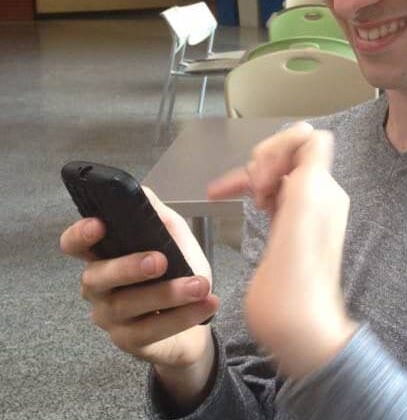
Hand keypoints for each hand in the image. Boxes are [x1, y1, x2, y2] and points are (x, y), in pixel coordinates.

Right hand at [60, 187, 219, 405]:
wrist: (196, 316)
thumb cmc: (177, 270)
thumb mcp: (172, 237)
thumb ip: (156, 215)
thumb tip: (141, 191)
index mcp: (104, 256)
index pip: (74, 245)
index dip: (80, 235)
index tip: (99, 224)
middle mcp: (98, 287)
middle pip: (97, 277)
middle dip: (128, 267)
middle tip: (160, 260)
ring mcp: (110, 317)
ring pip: (128, 306)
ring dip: (168, 293)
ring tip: (200, 284)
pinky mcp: (129, 341)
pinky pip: (152, 330)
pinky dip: (183, 316)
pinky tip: (206, 304)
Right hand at [209, 123, 357, 378]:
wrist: (295, 324)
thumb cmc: (298, 274)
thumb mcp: (307, 204)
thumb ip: (311, 161)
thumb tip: (307, 134)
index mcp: (323, 187)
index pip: (307, 139)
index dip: (279, 145)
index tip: (264, 174)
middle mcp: (315, 196)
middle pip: (286, 153)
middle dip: (262, 161)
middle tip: (256, 191)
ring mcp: (299, 213)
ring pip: (272, 173)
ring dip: (251, 175)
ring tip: (239, 194)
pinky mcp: (283, 230)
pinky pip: (265, 195)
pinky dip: (243, 190)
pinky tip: (224, 196)